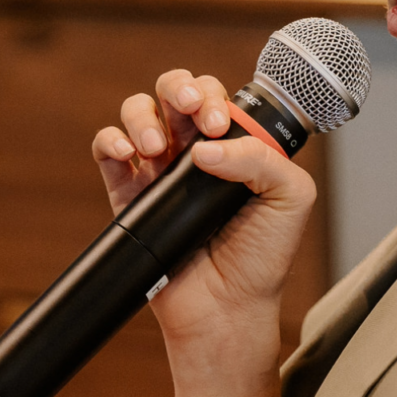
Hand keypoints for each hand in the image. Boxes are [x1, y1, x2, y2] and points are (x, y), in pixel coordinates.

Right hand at [92, 69, 316, 347]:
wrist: (227, 308)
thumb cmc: (264, 256)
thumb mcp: (289, 197)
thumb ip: (260, 158)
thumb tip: (205, 147)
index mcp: (236, 145)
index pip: (218, 97)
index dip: (215, 97)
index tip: (220, 124)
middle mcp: (195, 151)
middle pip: (175, 90)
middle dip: (179, 88)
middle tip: (192, 113)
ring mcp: (159, 170)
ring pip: (138, 111)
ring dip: (142, 115)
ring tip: (156, 148)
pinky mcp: (128, 194)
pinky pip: (107, 150)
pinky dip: (110, 140)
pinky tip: (129, 153)